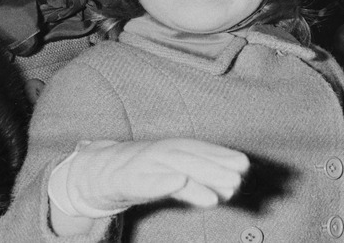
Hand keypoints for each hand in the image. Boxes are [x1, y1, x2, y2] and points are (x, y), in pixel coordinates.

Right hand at [57, 138, 249, 216]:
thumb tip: (235, 183)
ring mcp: (144, 163)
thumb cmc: (146, 172)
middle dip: (214, 167)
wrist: (99, 173)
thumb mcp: (175, 171)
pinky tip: (177, 183)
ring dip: (196, 178)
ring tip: (215, 196)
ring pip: (173, 168)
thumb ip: (202, 177)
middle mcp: (161, 152)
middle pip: (191, 157)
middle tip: (237, 179)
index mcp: (173, 148)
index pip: (201, 149)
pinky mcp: (128, 178)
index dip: (222, 155)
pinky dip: (162, 181)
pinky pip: (146, 181)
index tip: (244, 164)